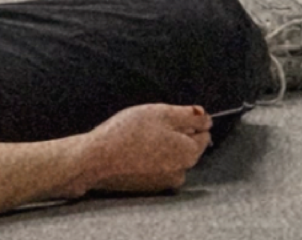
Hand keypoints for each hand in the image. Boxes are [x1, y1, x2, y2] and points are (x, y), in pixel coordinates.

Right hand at [77, 104, 212, 193]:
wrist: (95, 160)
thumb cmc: (127, 133)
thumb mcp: (161, 113)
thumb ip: (190, 115)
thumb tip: (206, 118)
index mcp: (189, 154)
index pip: (204, 133)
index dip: (187, 120)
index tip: (167, 116)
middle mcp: (182, 173)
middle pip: (187, 147)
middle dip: (173, 135)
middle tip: (149, 125)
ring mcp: (164, 184)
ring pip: (171, 158)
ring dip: (160, 147)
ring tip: (137, 138)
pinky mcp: (148, 188)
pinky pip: (156, 168)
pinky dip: (148, 159)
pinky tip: (131, 151)